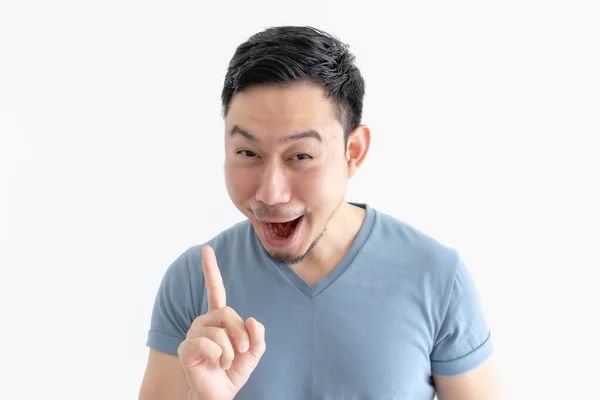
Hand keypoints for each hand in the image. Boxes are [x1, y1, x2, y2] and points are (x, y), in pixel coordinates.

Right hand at [177, 245, 265, 399]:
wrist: (221, 393)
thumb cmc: (235, 371)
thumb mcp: (255, 351)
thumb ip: (258, 334)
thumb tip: (252, 320)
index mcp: (219, 319)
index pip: (215, 290)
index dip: (210, 270)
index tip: (206, 249)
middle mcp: (204, 322)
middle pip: (227, 312)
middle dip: (240, 333)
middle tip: (242, 350)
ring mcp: (193, 334)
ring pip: (218, 331)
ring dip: (231, 351)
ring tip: (226, 362)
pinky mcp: (186, 349)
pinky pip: (207, 344)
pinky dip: (219, 356)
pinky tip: (216, 364)